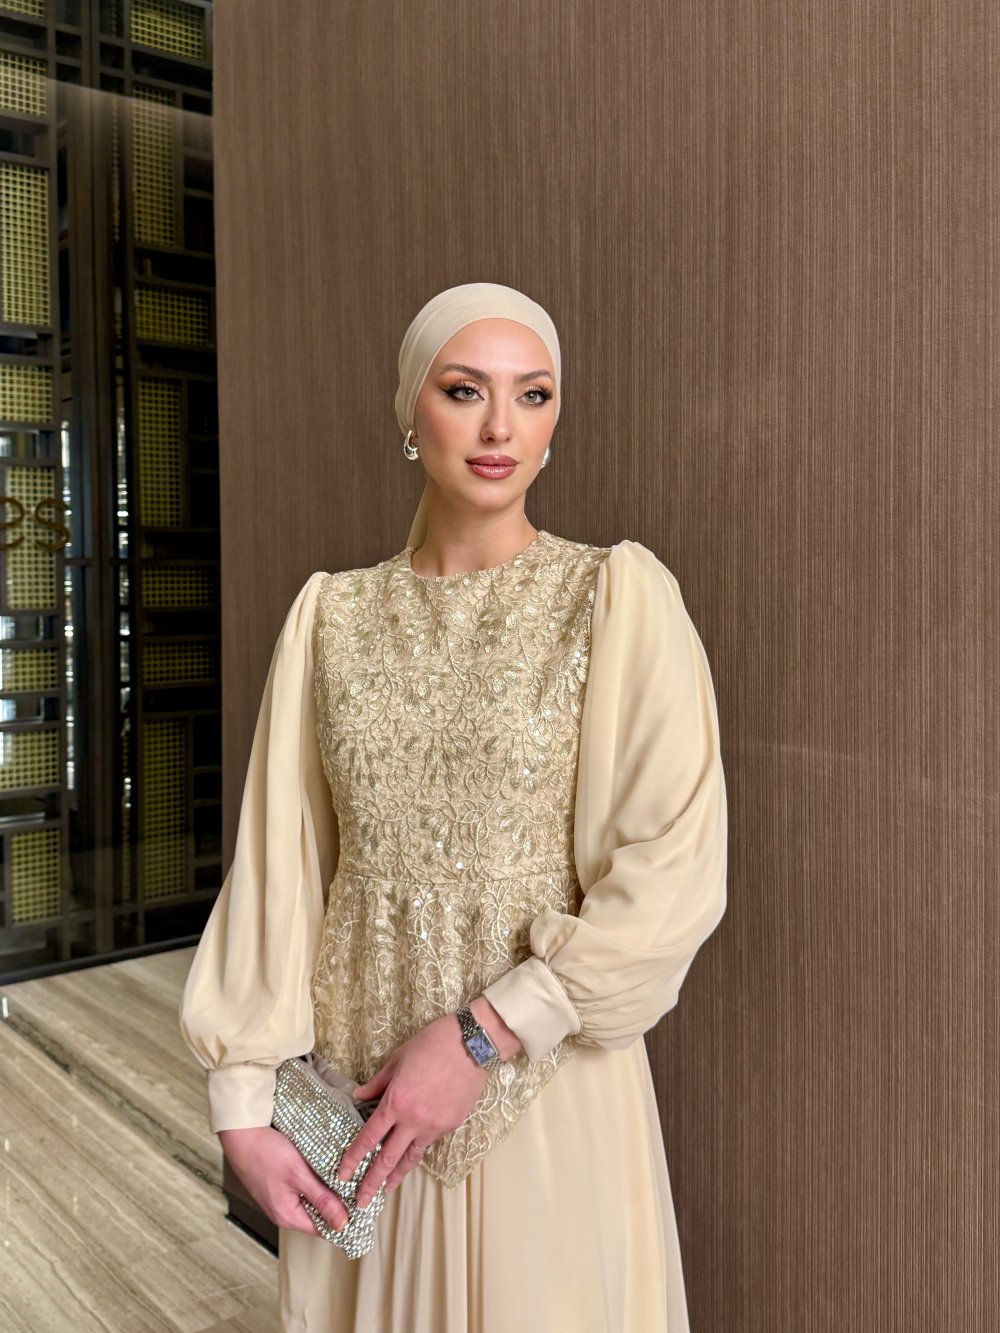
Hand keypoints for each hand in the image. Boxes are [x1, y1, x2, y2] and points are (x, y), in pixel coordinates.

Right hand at [218, 1125, 349, 1235]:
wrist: (240, 1133)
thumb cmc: (265, 1152)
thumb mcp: (298, 1175)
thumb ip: (321, 1199)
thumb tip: (342, 1224)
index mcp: (287, 1216)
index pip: (324, 1229)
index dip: (345, 1220)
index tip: (362, 1206)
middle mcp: (283, 1211)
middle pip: (319, 1215)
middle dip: (338, 1202)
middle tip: (357, 1186)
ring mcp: (279, 1197)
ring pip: (311, 1200)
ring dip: (327, 1190)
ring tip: (344, 1175)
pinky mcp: (278, 1184)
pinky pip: (302, 1189)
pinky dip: (315, 1181)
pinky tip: (324, 1168)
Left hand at [336, 1010, 489, 1207]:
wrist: (472, 1043)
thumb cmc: (432, 1044)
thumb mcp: (398, 1058)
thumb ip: (378, 1083)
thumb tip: (359, 1097)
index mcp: (396, 1102)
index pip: (369, 1137)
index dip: (354, 1158)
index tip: (343, 1174)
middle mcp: (413, 1120)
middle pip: (388, 1158)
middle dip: (372, 1182)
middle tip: (361, 1201)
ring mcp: (434, 1125)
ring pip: (411, 1157)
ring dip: (397, 1176)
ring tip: (386, 1191)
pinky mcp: (452, 1124)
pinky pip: (429, 1141)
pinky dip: (418, 1150)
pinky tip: (412, 1155)